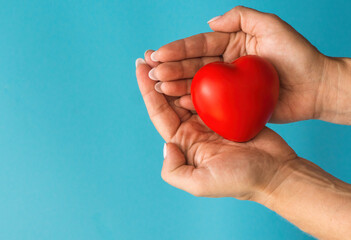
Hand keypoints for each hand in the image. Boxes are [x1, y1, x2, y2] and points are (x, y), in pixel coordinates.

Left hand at [135, 58, 296, 198]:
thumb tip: (167, 145)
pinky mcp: (229, 109)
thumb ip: (174, 170)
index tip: (140, 67)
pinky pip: (212, 88)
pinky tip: (195, 59)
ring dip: (177, 71)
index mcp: (183, 142)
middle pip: (170, 97)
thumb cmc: (240, 181)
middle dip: (158, 76)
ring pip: (189, 90)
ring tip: (164, 52)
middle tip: (148, 54)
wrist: (276, 174)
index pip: (159, 112)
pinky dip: (202, 74)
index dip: (147, 90)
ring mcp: (211, 117)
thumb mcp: (199, 183)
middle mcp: (193, 128)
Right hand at [146, 6, 334, 122]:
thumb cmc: (298, 55)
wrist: (317, 87)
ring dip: (175, 85)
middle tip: (150, 73)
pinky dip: (191, 102)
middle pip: (191, 65)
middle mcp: (225, 64)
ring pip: (195, 84)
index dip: (176, 49)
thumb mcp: (272, 26)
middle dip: (169, 68)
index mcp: (230, 44)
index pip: (198, 45)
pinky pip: (207, 103)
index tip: (156, 54)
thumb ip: (241, 17)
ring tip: (157, 87)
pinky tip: (176, 102)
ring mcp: (226, 86)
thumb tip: (210, 22)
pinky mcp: (231, 105)